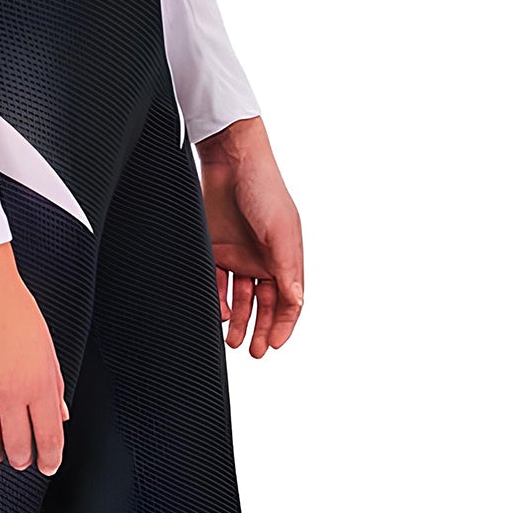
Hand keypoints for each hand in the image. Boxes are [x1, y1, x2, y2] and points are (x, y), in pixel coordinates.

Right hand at [0, 243, 68, 472]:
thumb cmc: (13, 308)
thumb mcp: (46, 347)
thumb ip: (53, 384)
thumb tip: (60, 414)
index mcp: (39, 382)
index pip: (50, 436)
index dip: (50, 458)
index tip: (48, 465)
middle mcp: (10, 392)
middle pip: (18, 447)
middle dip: (22, 460)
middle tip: (21, 459)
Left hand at [195, 116, 303, 355]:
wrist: (230, 161)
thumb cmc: (264, 189)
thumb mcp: (281, 230)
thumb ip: (287, 267)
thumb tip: (296, 301)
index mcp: (287, 258)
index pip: (290, 300)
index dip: (284, 324)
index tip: (275, 344)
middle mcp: (264, 260)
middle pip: (265, 304)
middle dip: (261, 329)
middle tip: (255, 352)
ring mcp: (240, 256)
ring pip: (241, 298)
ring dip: (239, 320)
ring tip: (233, 340)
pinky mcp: (216, 249)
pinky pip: (216, 282)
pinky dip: (218, 299)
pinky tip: (219, 312)